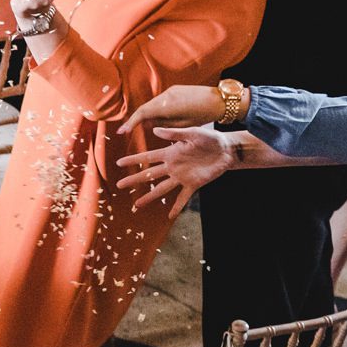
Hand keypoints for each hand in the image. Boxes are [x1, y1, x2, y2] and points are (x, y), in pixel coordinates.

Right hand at [114, 125, 234, 211]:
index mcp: (171, 153)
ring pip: (162, 189)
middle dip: (134, 180)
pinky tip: (170, 216)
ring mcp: (182, 177)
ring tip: (137, 205)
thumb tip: (155, 130)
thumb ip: (174, 133)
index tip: (119, 163)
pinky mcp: (194, 184)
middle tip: (119, 185)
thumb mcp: (193, 132)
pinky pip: (183, 197)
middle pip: (150, 175)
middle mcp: (173, 167)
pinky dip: (177, 207)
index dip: (133, 160)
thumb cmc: (210, 138)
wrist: (227, 149)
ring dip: (149, 197)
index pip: (148, 157)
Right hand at [118, 83, 230, 135]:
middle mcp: (166, 95)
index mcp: (167, 105)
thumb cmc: (203, 115)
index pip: (142, 113)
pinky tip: (163, 117)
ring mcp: (171, 90)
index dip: (130, 123)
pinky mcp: (176, 90)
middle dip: (139, 119)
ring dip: (149, 114)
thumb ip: (162, 125)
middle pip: (146, 108)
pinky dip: (158, 109)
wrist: (221, 100)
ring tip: (152, 126)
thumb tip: (147, 124)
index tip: (121, 132)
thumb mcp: (182, 125)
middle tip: (132, 131)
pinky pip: (161, 101)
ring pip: (153, 103)